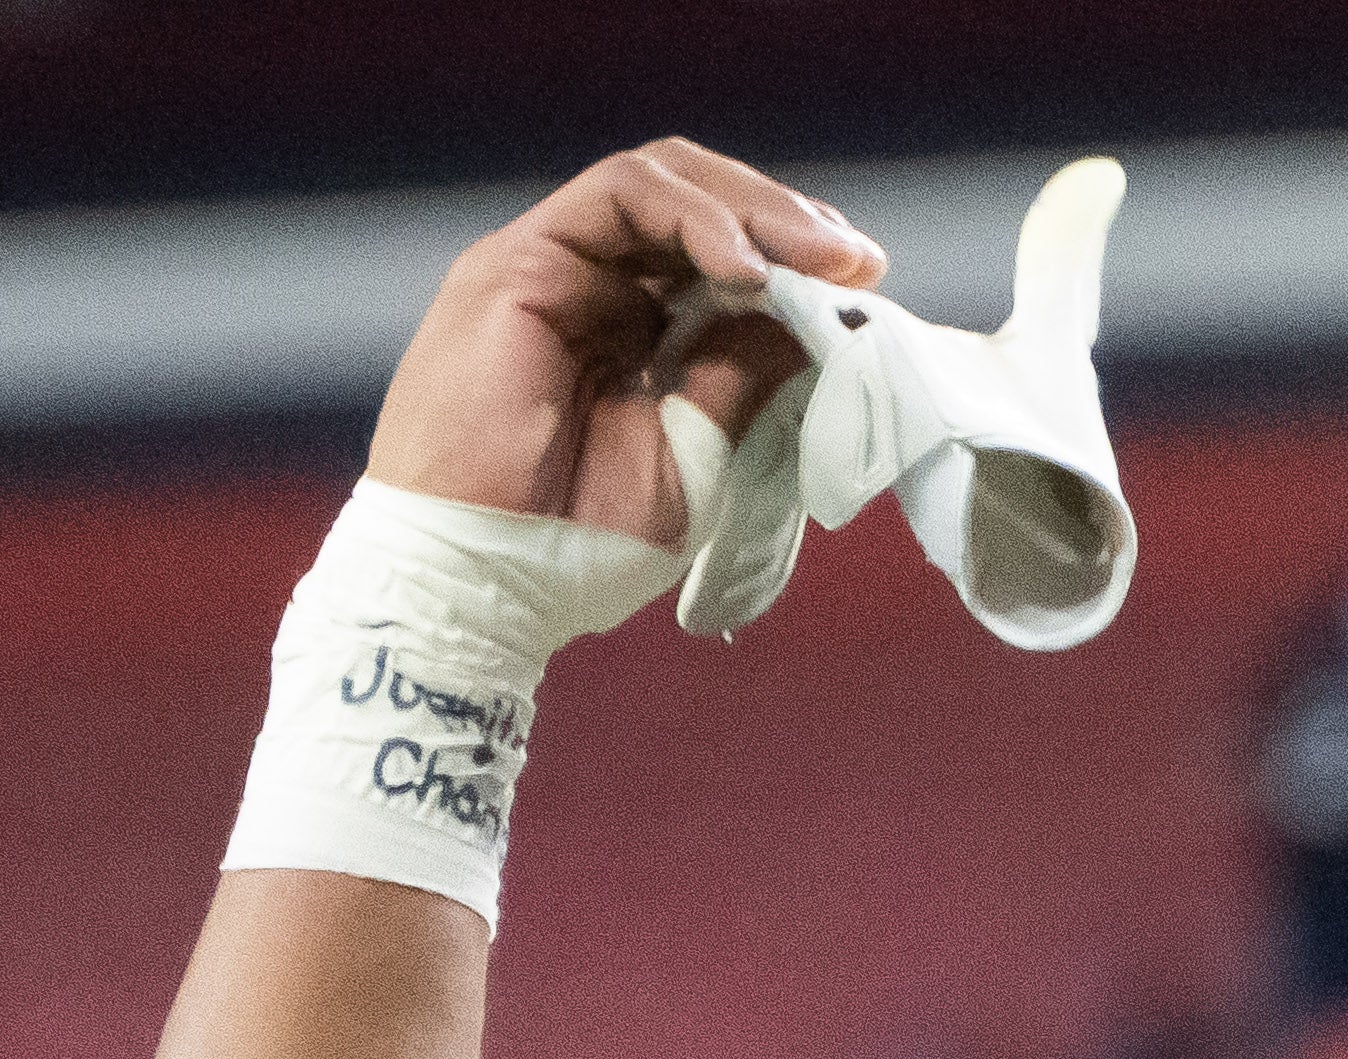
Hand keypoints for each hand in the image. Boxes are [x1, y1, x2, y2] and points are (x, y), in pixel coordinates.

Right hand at [365, 140, 885, 536]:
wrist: (481, 585)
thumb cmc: (576, 545)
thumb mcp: (696, 456)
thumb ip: (742, 379)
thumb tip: (819, 321)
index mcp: (628, 333)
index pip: (716, 259)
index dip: (793, 261)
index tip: (866, 284)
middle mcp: (588, 286)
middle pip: (695, 206)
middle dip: (785, 221)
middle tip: (859, 258)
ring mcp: (550, 266)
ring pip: (661, 183)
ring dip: (752, 208)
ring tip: (820, 253)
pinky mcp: (518, 261)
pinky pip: (618, 196)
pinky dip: (694, 218)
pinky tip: (748, 266)